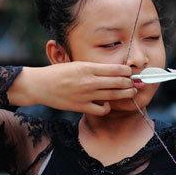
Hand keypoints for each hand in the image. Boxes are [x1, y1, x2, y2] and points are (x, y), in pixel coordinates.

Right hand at [13, 62, 136, 114]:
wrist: (39, 85)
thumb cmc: (59, 73)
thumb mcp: (77, 65)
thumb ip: (94, 68)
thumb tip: (114, 71)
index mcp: (88, 67)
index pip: (116, 69)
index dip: (128, 71)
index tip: (131, 72)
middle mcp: (89, 81)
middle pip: (119, 82)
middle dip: (131, 83)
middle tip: (136, 83)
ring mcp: (86, 95)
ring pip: (114, 95)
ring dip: (126, 94)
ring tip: (131, 92)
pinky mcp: (81, 106)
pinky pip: (102, 110)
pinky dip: (108, 107)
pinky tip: (107, 103)